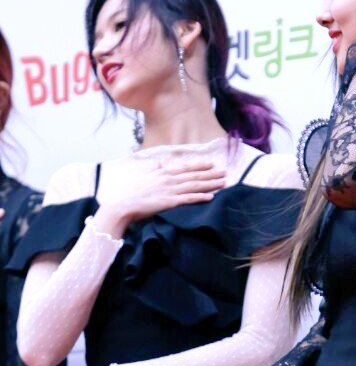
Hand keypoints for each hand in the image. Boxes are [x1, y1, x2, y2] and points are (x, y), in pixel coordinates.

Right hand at [95, 155, 225, 237]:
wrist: (122, 204)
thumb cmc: (130, 191)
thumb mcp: (142, 174)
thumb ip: (152, 167)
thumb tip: (158, 161)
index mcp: (162, 171)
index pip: (185, 167)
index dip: (199, 165)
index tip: (211, 164)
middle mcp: (169, 179)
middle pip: (194, 176)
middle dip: (210, 174)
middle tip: (224, 172)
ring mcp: (170, 190)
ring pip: (194, 186)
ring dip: (210, 184)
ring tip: (223, 182)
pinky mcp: (169, 202)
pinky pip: (188, 199)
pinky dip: (200, 197)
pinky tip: (211, 197)